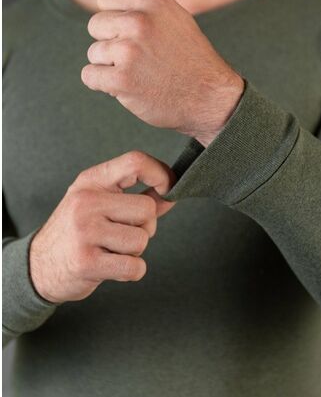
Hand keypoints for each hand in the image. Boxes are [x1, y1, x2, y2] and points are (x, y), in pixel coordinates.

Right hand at [29, 150, 175, 303]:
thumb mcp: (99, 203)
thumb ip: (136, 197)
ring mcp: (85, 232)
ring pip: (142, 239)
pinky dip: (132, 271)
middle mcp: (86, 202)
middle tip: (124, 234)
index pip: (135, 162)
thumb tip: (171, 194)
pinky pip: (135, 266)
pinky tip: (113, 267)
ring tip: (112, 250)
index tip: (167, 190)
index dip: (161, 174)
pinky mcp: (86, 262)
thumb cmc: (76, 232)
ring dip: (135, 251)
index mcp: (91, 181)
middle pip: (147, 209)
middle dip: (146, 226)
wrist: (36, 267)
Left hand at [81, 0, 244, 146]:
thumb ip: (144, 7)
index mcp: (153, 1)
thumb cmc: (191, 60)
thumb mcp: (175, 19)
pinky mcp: (122, 80)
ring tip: (140, 74)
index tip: (133, 36)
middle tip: (138, 59)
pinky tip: (126, 88)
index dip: (116, 19)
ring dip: (110, 67)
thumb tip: (105, 2)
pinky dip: (103, 85)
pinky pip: (90, 76)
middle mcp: (139, 21)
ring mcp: (129, 51)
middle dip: (111, 43)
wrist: (211, 97)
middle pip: (96, 25)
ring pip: (94, 53)